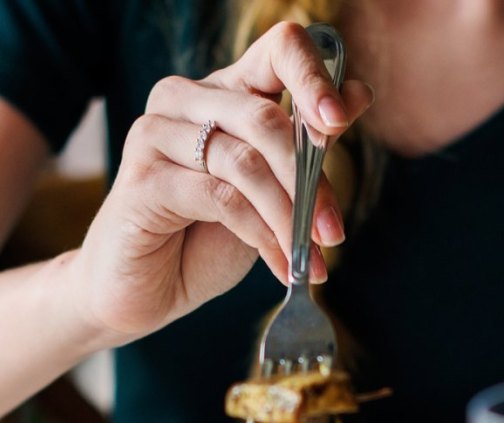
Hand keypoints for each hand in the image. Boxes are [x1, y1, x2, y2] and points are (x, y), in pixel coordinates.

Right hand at [69, 22, 373, 344]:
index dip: (314, 79)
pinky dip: (261, 236)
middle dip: (309, 181)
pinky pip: (221, 199)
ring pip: (245, 164)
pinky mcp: (144, 179)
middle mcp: (186, 99)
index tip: (339, 124)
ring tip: (311, 258)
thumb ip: (307, 146)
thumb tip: (359, 95)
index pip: (278, 50)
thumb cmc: (208, 236)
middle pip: (265, 119)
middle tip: (333, 233)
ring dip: (288, 218)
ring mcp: (157, 134)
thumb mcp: (272, 189)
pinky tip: (281, 266)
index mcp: (225, 90)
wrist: (147, 289)